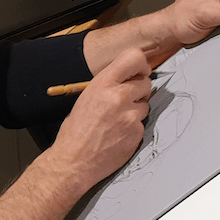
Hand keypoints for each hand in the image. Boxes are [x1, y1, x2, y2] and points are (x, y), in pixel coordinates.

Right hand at [49, 47, 151, 193]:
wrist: (73, 161)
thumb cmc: (75, 132)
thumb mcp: (86, 98)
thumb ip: (108, 85)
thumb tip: (127, 78)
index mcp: (102, 84)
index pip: (134, 57)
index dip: (141, 64)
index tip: (140, 70)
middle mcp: (118, 97)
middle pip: (145, 82)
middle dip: (138, 90)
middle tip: (124, 101)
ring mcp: (130, 116)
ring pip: (146, 104)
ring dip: (136, 110)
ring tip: (116, 120)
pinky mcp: (137, 132)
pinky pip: (143, 123)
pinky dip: (134, 128)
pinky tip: (118, 133)